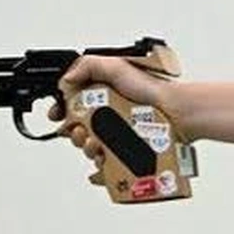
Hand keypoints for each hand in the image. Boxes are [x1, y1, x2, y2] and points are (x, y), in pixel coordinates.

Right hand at [48, 54, 175, 180]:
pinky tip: (101, 161)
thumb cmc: (154, 88)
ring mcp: (117, 136)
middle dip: (72, 131)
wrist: (177, 111)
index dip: (61, 111)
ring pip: (90, 147)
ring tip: (94, 143)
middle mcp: (108, 115)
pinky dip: (100, 166)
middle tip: (78, 130)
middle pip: (77, 128)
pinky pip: (107, 164)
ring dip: (86, 147)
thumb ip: (88, 66)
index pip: (72, 105)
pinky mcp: (126, 152)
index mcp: (102, 95)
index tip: (56, 115)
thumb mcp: (117, 66)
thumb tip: (65, 80)